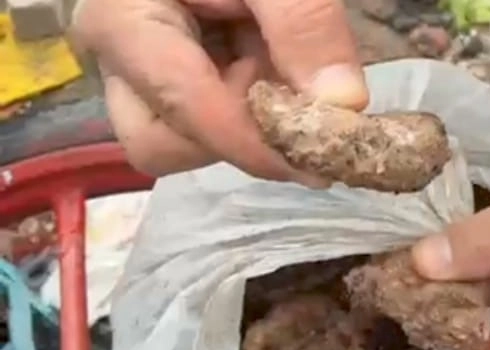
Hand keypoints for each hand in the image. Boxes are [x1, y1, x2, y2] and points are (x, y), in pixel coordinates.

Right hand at [71, 0, 367, 181]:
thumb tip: (344, 104)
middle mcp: (119, 62)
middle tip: (291, 99)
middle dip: (236, 137)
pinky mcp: (168, 85)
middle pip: (163, 144)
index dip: (252, 142)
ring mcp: (140, 79)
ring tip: (276, 67)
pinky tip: (266, 69)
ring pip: (185, 145)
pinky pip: (205, 128)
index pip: (182, 104)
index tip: (315, 162)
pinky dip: (248, 111)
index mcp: (124, 20)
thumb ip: (303, 22)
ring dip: (245, 125)